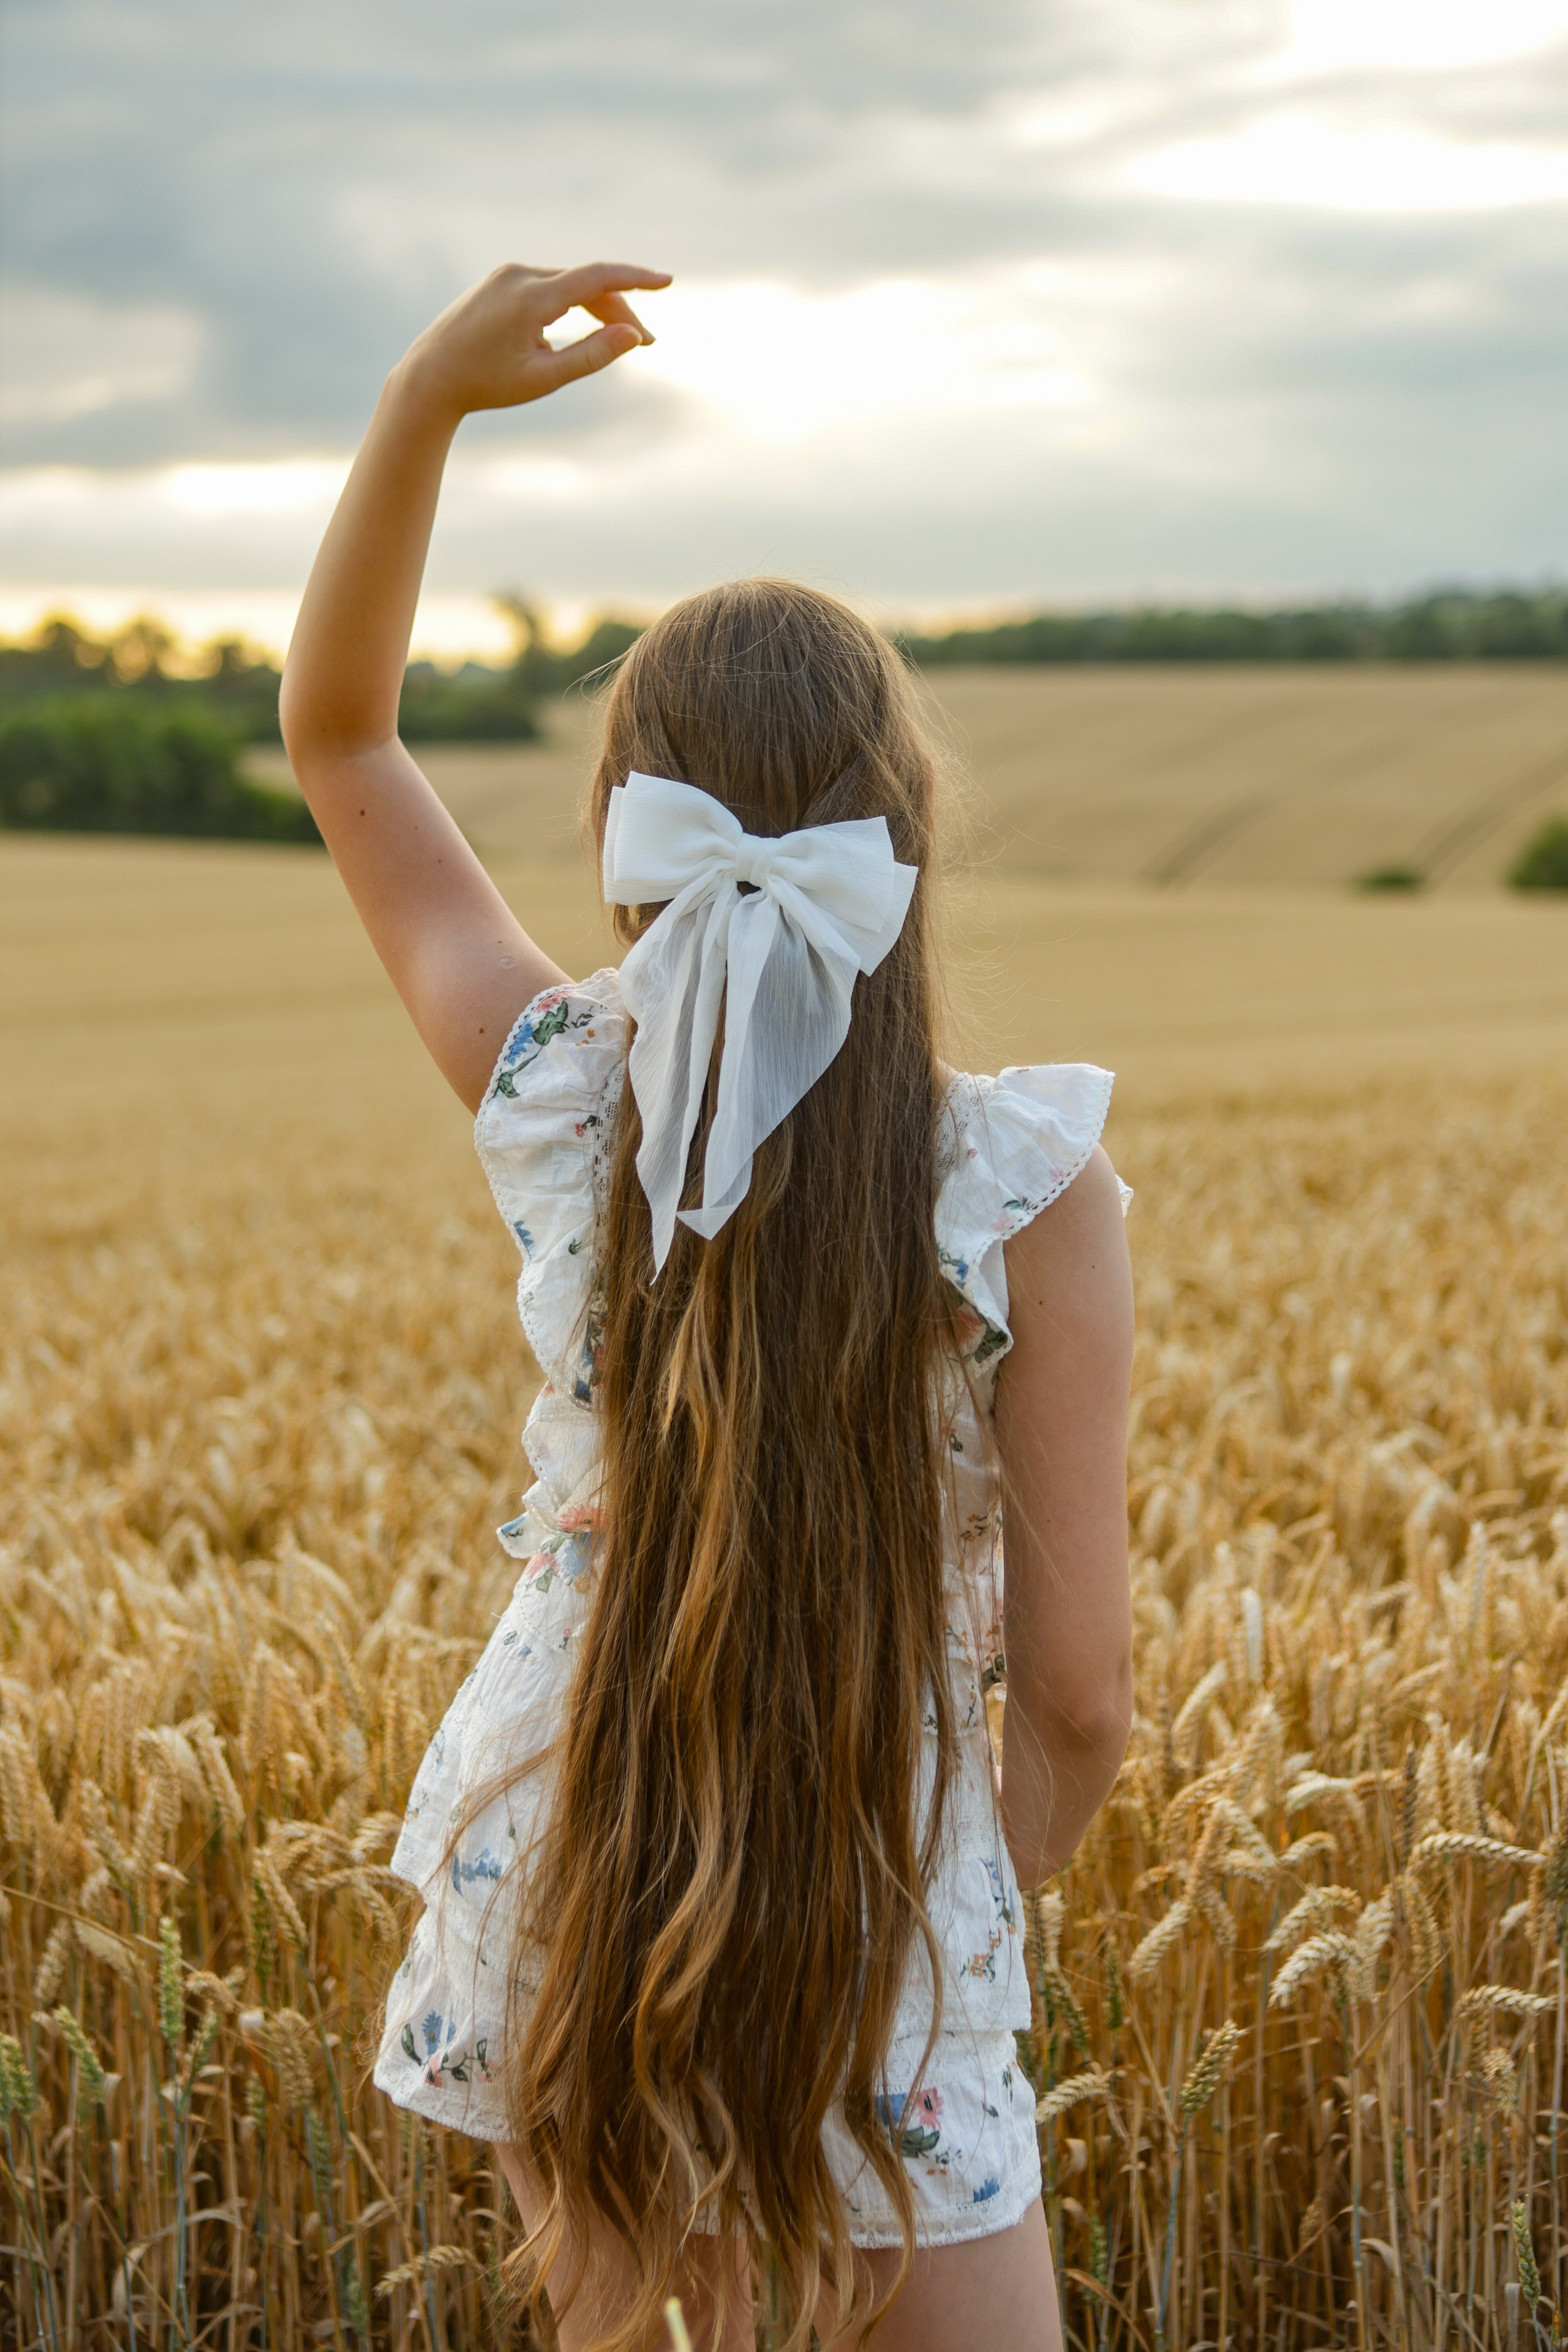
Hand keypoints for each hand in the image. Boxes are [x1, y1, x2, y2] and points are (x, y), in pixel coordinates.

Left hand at [396, 260, 670, 423]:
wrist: (430, 377)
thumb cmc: (486, 384)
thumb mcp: (544, 378)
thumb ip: (592, 356)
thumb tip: (634, 335)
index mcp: (531, 297)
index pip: (597, 276)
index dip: (637, 278)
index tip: (668, 281)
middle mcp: (519, 275)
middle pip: (586, 283)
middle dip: (620, 311)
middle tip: (646, 344)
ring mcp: (507, 275)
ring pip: (568, 285)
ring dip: (597, 308)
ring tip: (618, 339)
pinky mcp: (500, 281)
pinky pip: (549, 287)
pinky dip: (572, 305)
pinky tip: (581, 328)